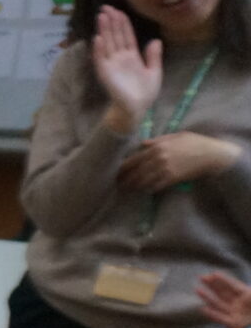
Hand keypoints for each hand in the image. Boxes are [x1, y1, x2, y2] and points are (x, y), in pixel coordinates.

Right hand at [93, 6, 162, 129]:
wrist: (137, 109)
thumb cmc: (145, 93)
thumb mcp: (155, 72)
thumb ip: (154, 56)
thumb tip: (156, 40)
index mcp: (132, 56)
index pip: (126, 35)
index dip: (122, 23)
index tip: (117, 10)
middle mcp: (120, 57)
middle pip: (115, 36)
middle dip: (111, 22)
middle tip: (106, 7)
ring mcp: (111, 64)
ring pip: (107, 43)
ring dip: (104, 30)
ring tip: (101, 16)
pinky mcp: (105, 73)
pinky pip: (101, 58)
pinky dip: (99, 48)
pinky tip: (98, 38)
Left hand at [119, 132, 242, 193]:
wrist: (212, 155)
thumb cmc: (195, 143)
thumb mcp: (176, 136)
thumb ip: (158, 140)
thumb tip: (143, 144)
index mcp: (157, 146)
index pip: (133, 159)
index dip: (122, 168)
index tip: (115, 173)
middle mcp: (158, 158)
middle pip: (135, 172)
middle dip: (125, 180)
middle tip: (118, 185)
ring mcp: (165, 169)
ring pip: (143, 180)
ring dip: (134, 186)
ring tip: (127, 190)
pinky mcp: (172, 178)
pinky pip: (155, 186)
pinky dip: (148, 189)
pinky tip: (143, 191)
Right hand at [196, 271, 250, 327]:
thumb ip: (245, 290)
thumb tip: (235, 282)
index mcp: (247, 295)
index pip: (232, 285)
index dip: (223, 280)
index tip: (213, 274)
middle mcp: (239, 303)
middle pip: (224, 292)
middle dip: (213, 285)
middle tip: (201, 277)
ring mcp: (235, 313)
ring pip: (219, 304)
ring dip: (208, 297)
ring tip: (197, 289)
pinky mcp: (233, 324)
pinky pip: (221, 318)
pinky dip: (212, 314)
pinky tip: (203, 309)